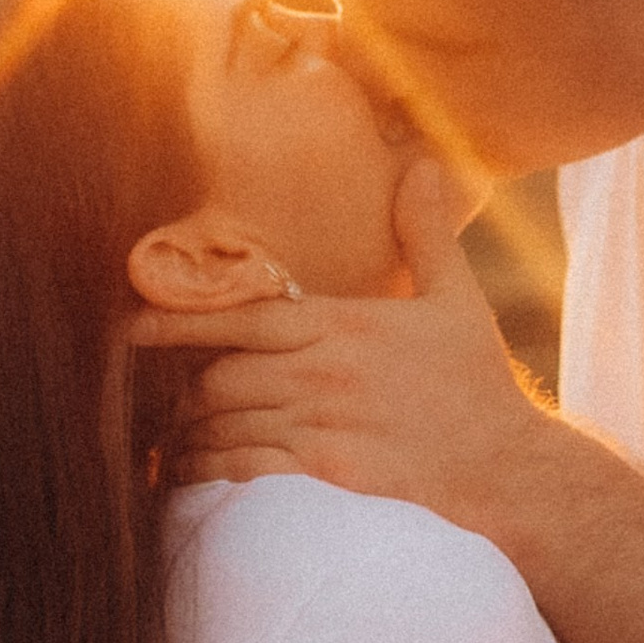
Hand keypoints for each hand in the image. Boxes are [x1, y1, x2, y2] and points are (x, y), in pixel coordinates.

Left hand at [129, 159, 545, 523]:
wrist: (507, 469)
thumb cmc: (477, 386)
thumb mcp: (456, 301)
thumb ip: (426, 234)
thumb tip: (420, 166)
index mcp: (345, 326)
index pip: (243, 317)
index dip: (180, 322)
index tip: (136, 326)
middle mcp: (324, 373)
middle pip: (219, 375)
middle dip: (183, 386)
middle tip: (161, 393)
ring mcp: (321, 427)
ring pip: (222, 423)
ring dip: (187, 430)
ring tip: (167, 435)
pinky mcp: (324, 475)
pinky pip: (243, 468)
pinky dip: (206, 470)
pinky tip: (190, 473)